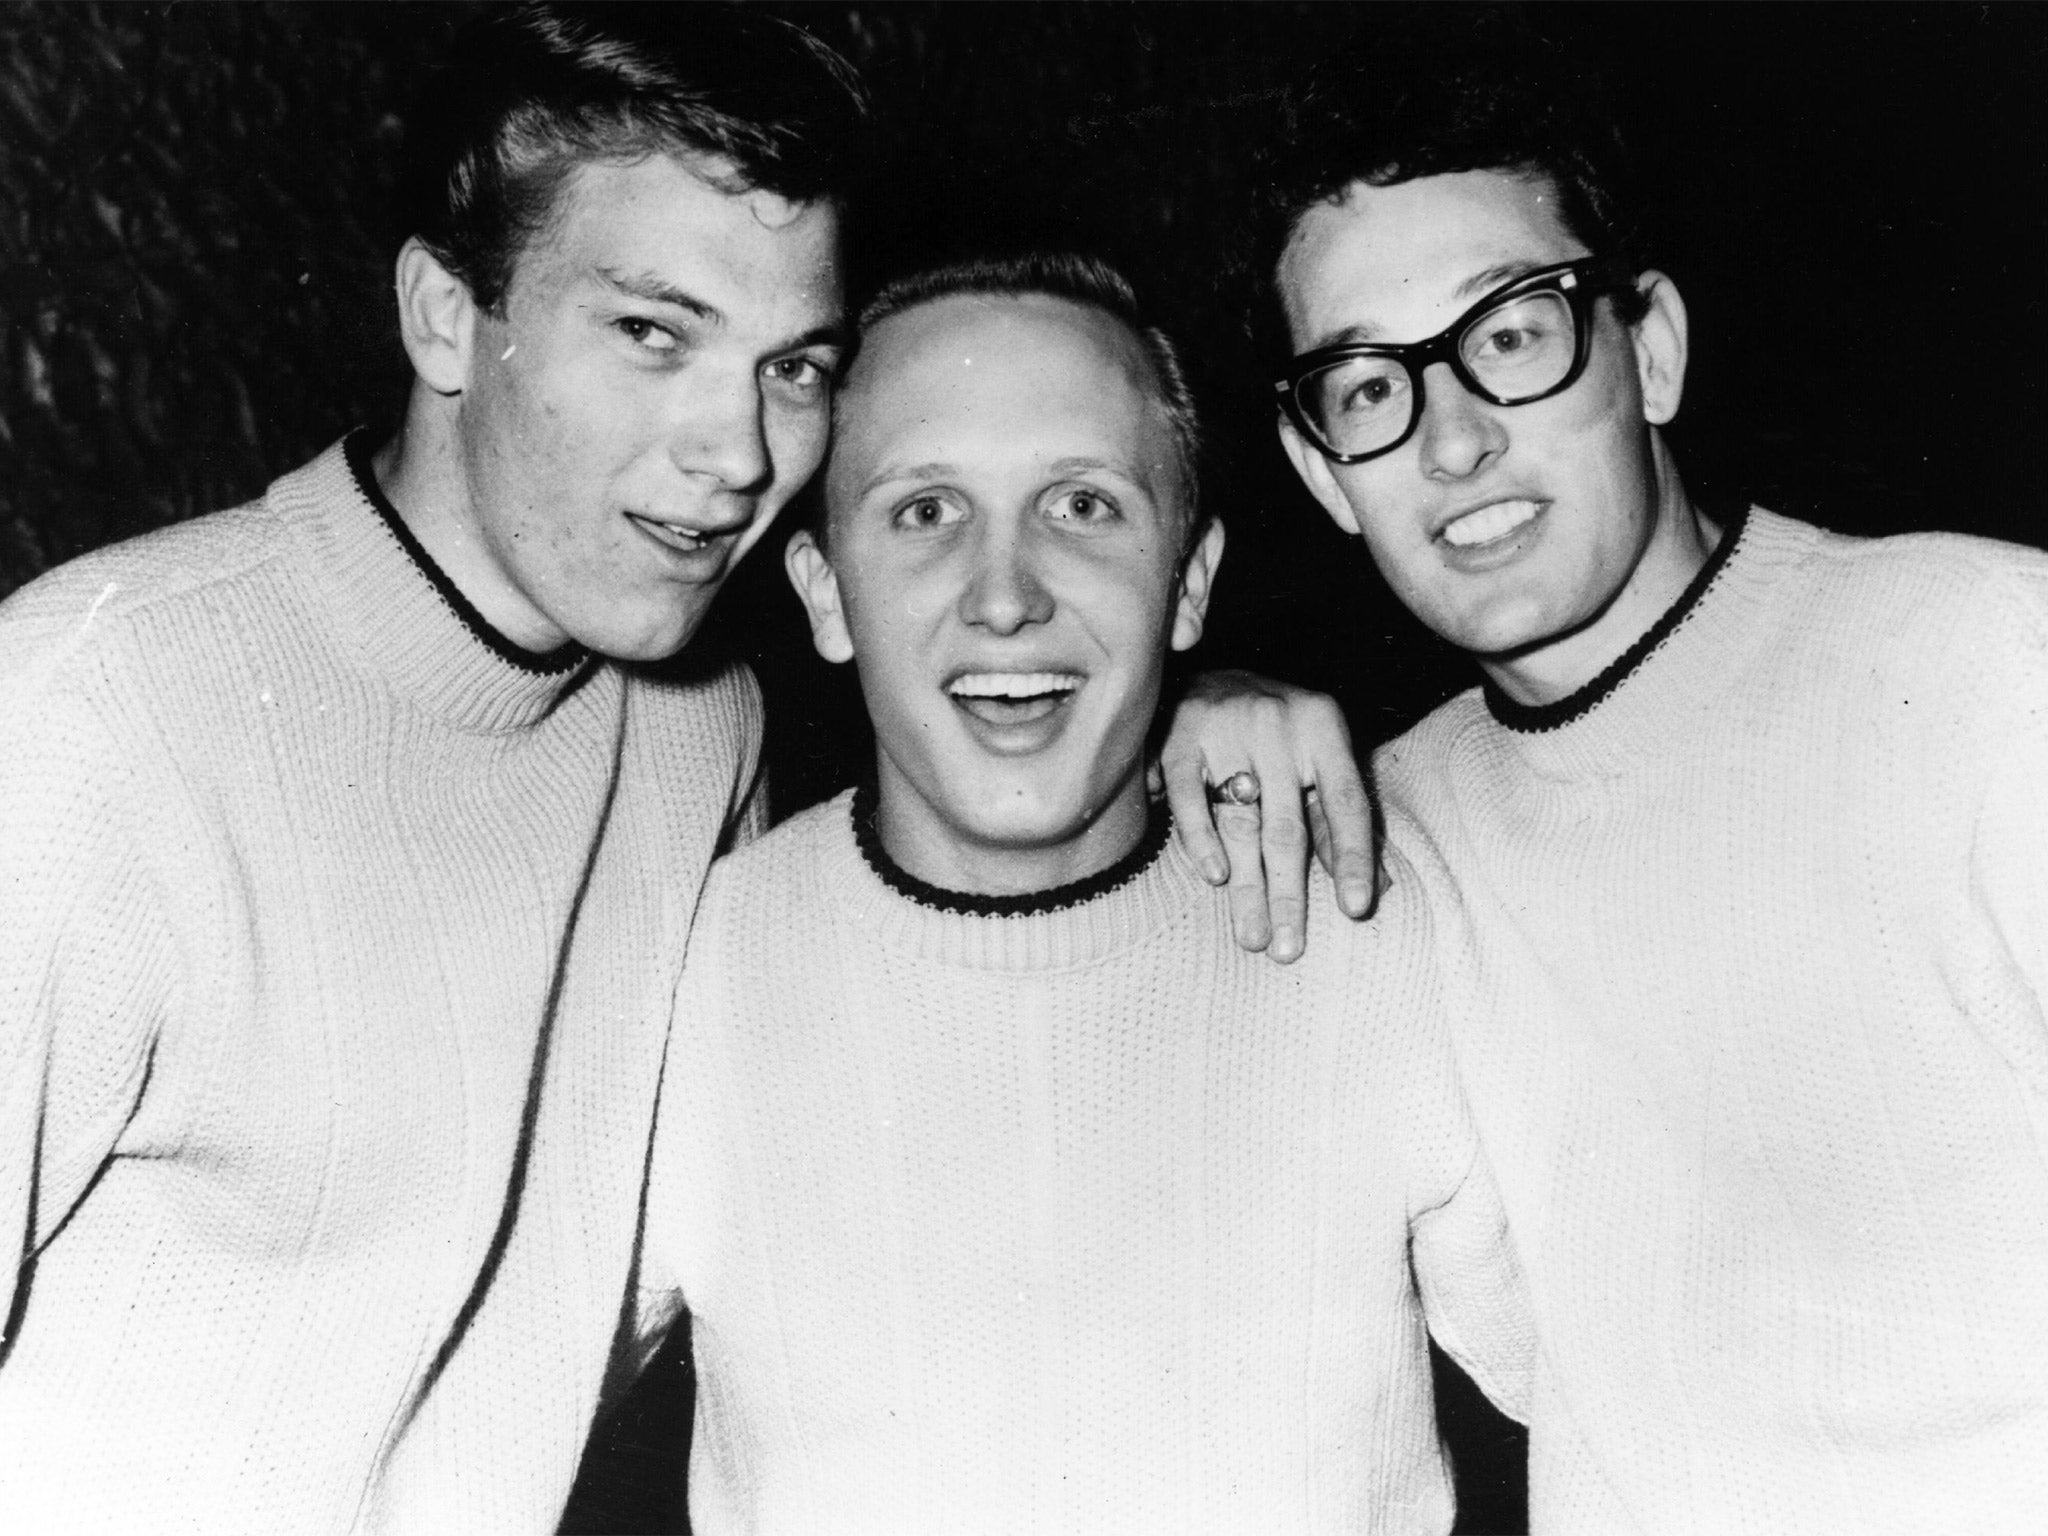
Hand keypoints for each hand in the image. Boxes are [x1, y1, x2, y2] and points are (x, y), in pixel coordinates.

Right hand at [1154, 669, 1380, 961]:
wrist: (1207, 673)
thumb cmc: (1276, 731)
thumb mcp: (1317, 757)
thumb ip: (1337, 817)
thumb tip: (1377, 888)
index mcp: (1324, 727)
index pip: (1345, 802)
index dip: (1353, 858)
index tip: (1357, 908)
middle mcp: (1279, 724)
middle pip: (1288, 826)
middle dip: (1289, 893)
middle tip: (1288, 949)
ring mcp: (1227, 728)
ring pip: (1241, 821)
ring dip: (1246, 885)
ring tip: (1253, 936)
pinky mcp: (1180, 736)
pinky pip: (1190, 797)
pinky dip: (1201, 839)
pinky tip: (1214, 877)